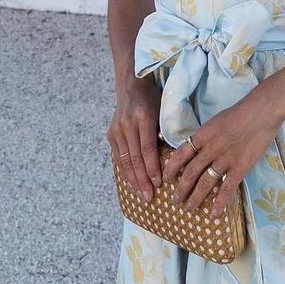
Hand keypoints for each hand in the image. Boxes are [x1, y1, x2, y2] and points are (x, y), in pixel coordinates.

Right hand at [106, 77, 161, 202]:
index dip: (152, 167)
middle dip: (142, 179)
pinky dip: (124, 171)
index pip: (147, 148)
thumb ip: (166, 132)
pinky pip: (118, 157)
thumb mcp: (163, 111)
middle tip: (149, 197)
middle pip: (135, 158)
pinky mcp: (111, 134)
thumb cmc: (153, 100)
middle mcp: (127, 124)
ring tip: (140, 194)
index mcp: (143, 117)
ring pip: (124, 160)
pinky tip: (130, 183)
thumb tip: (174, 159)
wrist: (131, 86)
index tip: (158, 183)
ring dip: (132, 179)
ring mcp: (117, 130)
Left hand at [162, 96, 282, 217]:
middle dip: (181, 188)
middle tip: (174, 200)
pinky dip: (219, 203)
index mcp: (202, 135)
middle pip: (190, 172)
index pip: (181, 154)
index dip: (171, 168)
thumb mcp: (216, 121)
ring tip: (188, 208)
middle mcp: (210, 149)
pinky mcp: (240, 167)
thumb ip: (207, 135)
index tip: (166, 179)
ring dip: (195, 198)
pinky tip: (213, 214)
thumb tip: (198, 146)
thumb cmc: (240, 112)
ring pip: (205, 183)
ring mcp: (224, 160)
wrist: (261, 112)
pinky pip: (227, 188)